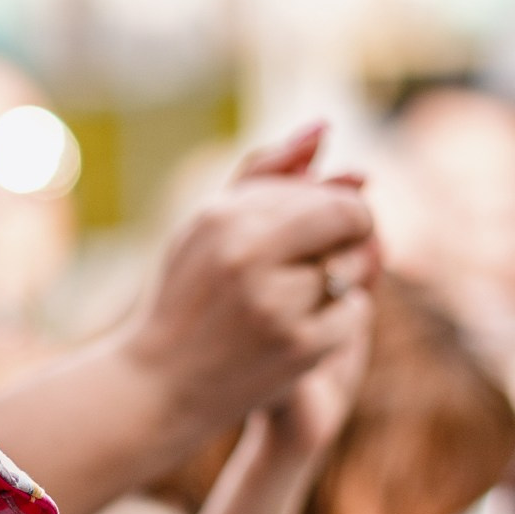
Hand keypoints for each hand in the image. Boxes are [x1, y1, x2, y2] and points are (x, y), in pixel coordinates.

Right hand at [122, 124, 375, 449]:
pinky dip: (339, 319)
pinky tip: (304, 329)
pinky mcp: (298, 349)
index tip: (322, 228)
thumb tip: (325, 128)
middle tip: (324, 258)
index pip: (327, 193)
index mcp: (225, 218)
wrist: (159, 385)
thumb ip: (266, 171)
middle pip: (350, 220)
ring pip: (354, 267)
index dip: (338, 207)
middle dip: (351, 235)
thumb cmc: (187, 295)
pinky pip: (355, 314)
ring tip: (302, 295)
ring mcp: (276, 305)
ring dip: (342, 278)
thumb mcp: (209, 223)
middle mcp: (249, 257)